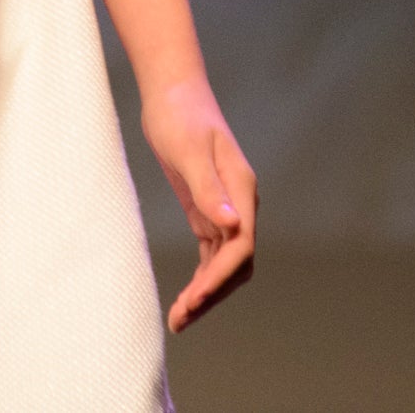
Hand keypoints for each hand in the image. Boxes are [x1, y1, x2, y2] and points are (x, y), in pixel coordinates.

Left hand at [142, 75, 256, 331]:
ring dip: (206, 292)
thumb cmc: (180, 115)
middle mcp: (240, 204)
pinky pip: (211, 255)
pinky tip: (185, 299)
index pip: (241, 245)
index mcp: (242, 189)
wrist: (173, 93)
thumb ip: (209, 189)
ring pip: (224, 264)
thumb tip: (232, 225)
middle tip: (181, 319)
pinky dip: (201, 278)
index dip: (220, 276)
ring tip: (178, 319)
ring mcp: (225, 209)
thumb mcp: (189, 150)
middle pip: (237, 263)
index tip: (194, 299)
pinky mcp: (208, 211)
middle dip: (212, 293)